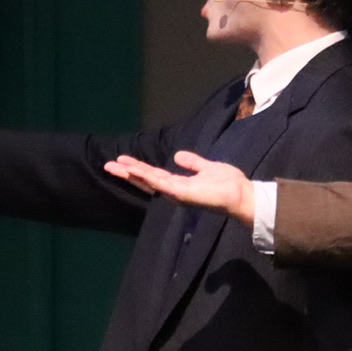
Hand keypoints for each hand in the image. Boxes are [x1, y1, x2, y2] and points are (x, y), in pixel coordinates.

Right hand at [106, 150, 255, 223]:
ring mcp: (178, 194)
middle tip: (108, 165)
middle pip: (146, 180)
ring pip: (150, 182)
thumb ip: (192, 163)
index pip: (154, 175)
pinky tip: (136, 171)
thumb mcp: (207, 167)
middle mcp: (175, 191)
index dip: (137, 168)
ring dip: (133, 174)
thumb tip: (177, 155)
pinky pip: (163, 185)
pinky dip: (149, 178)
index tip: (122, 160)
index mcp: (179, 184)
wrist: (242, 195)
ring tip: (116, 166)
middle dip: (127, 173)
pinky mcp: (184, 195)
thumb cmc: (228, 184)